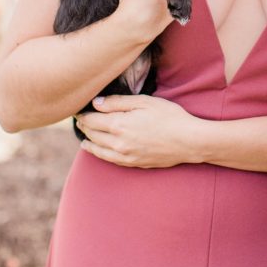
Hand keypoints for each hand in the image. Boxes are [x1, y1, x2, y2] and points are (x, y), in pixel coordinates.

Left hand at [76, 94, 200, 167]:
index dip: (82, 114)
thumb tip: (96, 103)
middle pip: (92, 134)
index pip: (91, 120)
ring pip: (97, 149)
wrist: (188, 141)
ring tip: (82, 134)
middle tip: (79, 119)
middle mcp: (118, 143)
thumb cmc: (169, 116)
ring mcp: (124, 156)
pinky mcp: (132, 164)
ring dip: (87, 140)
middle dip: (84, 126)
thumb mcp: (144, 102)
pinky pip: (108, 159)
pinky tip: (94, 149)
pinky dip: (97, 153)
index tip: (78, 110)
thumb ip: (118, 102)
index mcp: (119, 124)